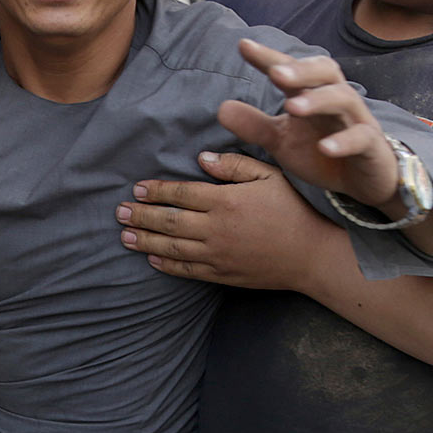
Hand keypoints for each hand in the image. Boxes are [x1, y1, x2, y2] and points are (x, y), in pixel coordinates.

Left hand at [119, 152, 338, 290]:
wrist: (314, 255)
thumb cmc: (296, 209)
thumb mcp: (270, 176)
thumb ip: (234, 165)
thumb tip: (201, 158)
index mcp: (226, 200)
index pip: (181, 193)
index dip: (156, 191)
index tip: (137, 189)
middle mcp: (216, 229)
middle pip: (169, 222)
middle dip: (140, 216)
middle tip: (119, 212)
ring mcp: (218, 255)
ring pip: (172, 248)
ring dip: (145, 241)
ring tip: (125, 236)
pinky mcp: (224, 275)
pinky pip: (188, 270)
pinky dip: (167, 265)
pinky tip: (152, 259)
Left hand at [218, 39, 400, 213]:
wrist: (364, 180)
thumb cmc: (322, 151)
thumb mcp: (282, 141)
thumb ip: (255, 125)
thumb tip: (221, 108)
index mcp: (313, 93)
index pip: (291, 69)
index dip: (269, 57)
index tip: (243, 46)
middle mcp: (336, 100)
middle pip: (324, 71)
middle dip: (300, 69)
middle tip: (275, 72)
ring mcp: (356, 120)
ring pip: (344, 98)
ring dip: (318, 100)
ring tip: (292, 107)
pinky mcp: (370, 146)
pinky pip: (360, 138)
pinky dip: (344, 141)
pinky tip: (326, 148)